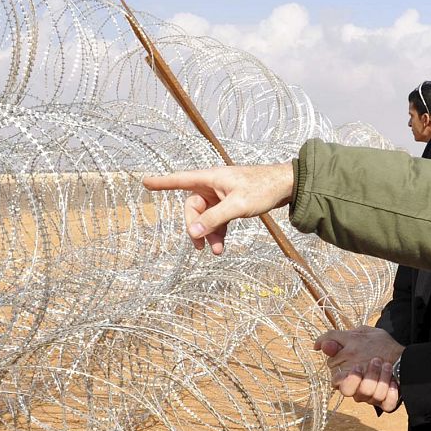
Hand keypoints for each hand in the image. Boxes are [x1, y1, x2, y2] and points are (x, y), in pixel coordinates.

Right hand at [141, 162, 294, 254]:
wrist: (286, 186)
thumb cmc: (262, 189)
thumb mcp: (237, 206)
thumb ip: (214, 220)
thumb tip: (193, 233)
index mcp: (210, 178)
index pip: (179, 180)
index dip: (162, 182)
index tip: (145, 182)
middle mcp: (211, 185)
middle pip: (192, 208)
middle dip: (196, 228)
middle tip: (200, 246)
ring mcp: (220, 195)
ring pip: (205, 217)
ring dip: (208, 234)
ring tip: (215, 251)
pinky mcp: (229, 203)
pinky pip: (217, 220)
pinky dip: (217, 232)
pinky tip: (220, 246)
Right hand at [314, 326, 403, 411]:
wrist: (401, 353)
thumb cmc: (375, 345)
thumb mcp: (355, 337)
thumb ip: (336, 340)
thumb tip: (319, 345)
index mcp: (346, 377)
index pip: (338, 384)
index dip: (348, 377)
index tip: (357, 365)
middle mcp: (357, 389)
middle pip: (354, 394)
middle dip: (366, 378)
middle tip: (375, 361)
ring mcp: (372, 397)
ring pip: (372, 397)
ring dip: (381, 378)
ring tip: (387, 365)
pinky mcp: (387, 402)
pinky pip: (387, 404)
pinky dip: (391, 392)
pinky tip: (394, 381)